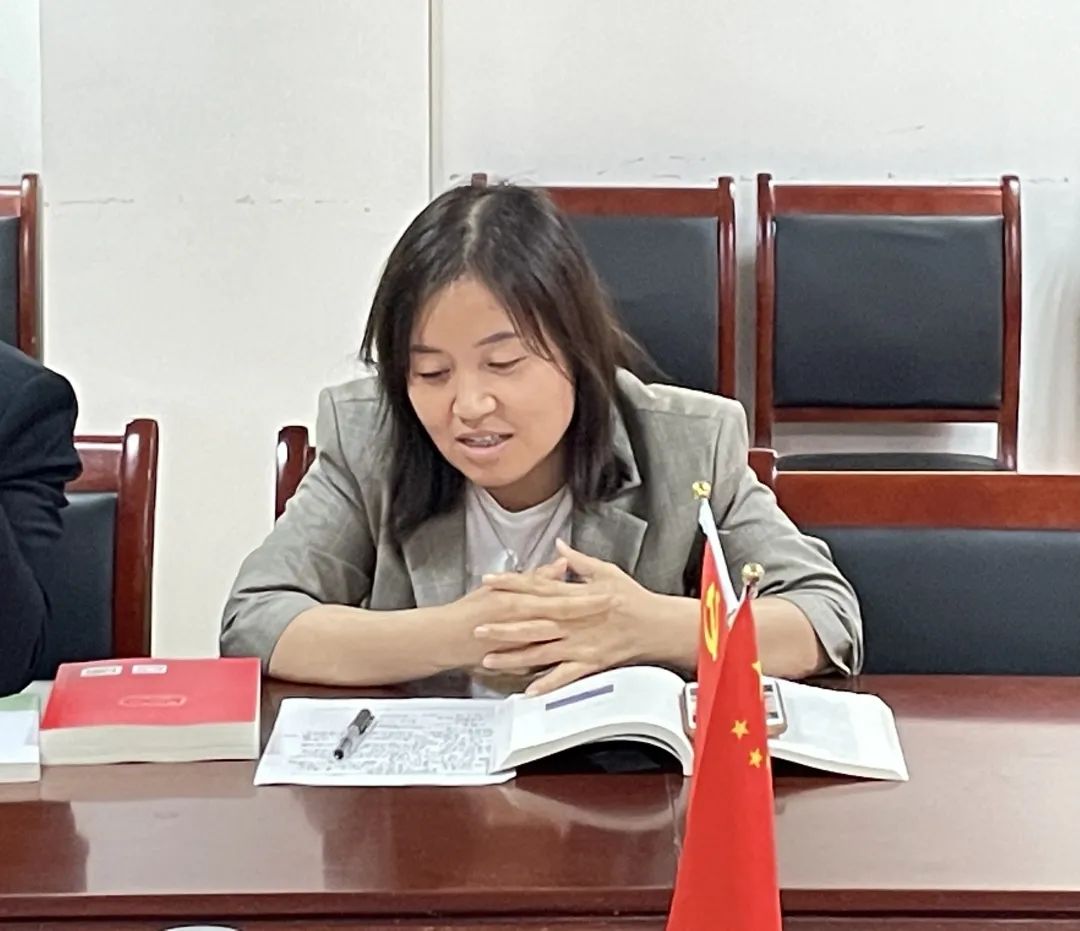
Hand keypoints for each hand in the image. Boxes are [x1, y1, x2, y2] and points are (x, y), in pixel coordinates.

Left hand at [475, 539, 661, 694]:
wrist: (656, 624)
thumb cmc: (633, 598)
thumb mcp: (606, 571)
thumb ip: (578, 561)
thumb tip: (559, 545)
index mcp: (575, 596)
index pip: (536, 588)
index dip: (510, 585)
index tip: (489, 582)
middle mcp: (573, 621)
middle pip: (532, 622)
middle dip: (502, 625)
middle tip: (477, 627)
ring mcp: (580, 644)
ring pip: (541, 651)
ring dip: (514, 656)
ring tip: (489, 659)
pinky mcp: (589, 662)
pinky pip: (565, 675)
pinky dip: (547, 683)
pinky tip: (528, 690)